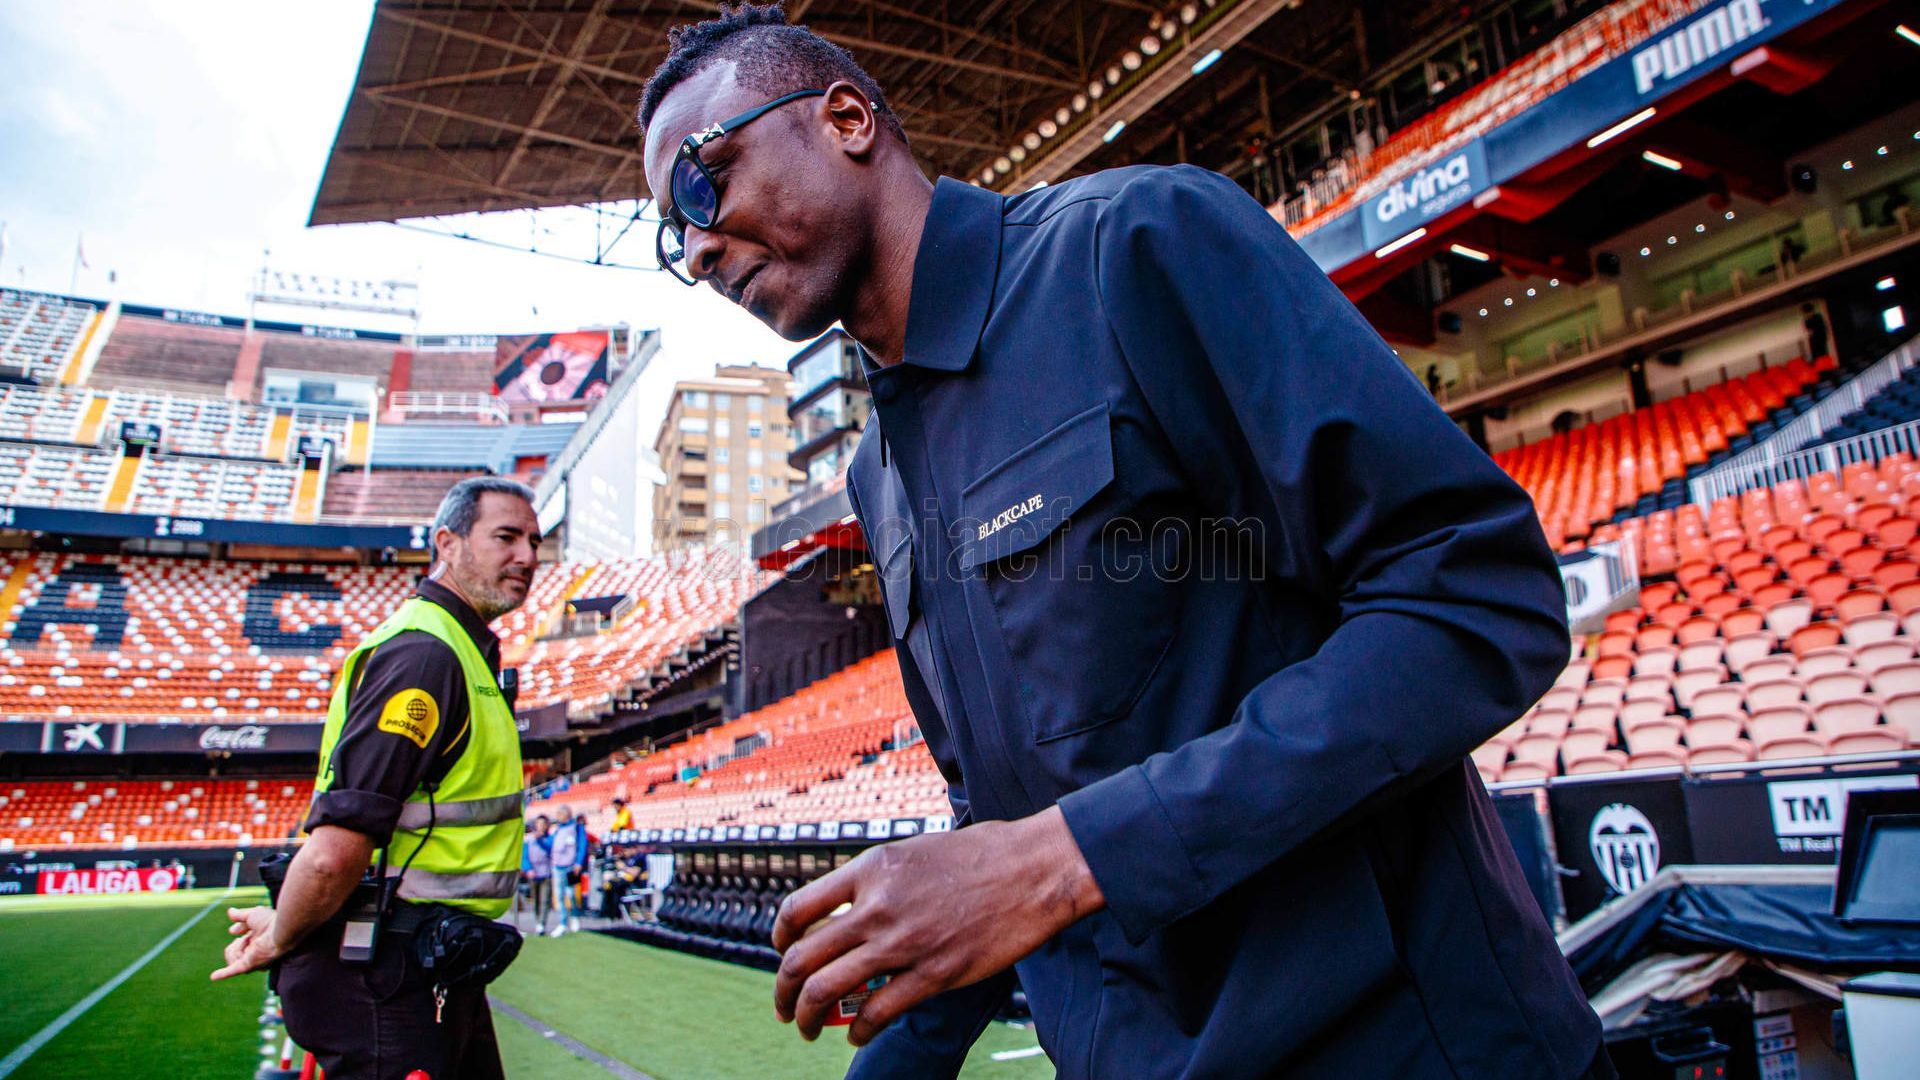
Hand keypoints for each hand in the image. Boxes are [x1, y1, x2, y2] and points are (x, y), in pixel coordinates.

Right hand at [210, 906, 284, 980]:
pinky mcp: (248, 965)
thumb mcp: (253, 914)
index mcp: (258, 941)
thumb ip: (240, 915)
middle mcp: (256, 953)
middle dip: (237, 943)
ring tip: (245, 942)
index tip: (234, 930)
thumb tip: (230, 912)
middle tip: (247, 937)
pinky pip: (233, 970)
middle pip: (234, 951)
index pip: (241, 942)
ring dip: (235, 947)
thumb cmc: (271, 921)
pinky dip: (223, 974)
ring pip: (231, 957)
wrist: (280, 930)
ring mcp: (252, 961)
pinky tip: (213, 977)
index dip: (237, 934)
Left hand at [771, 805, 1102, 1046]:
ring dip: (808, 1017)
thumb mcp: (914, 852)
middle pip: (803, 958)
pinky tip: (857, 1035)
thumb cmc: (981, 855)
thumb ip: (877, 882)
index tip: (783, 952)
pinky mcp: (935, 973)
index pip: (798, 908)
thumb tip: (847, 913)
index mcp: (871, 869)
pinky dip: (858, 1030)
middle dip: (784, 991)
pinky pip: (877, 1012)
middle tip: (785, 1007)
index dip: (780, 938)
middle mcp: (878, 906)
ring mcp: (904, 943)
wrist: (1034, 868)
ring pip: (828, 990)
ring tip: (808, 1028)